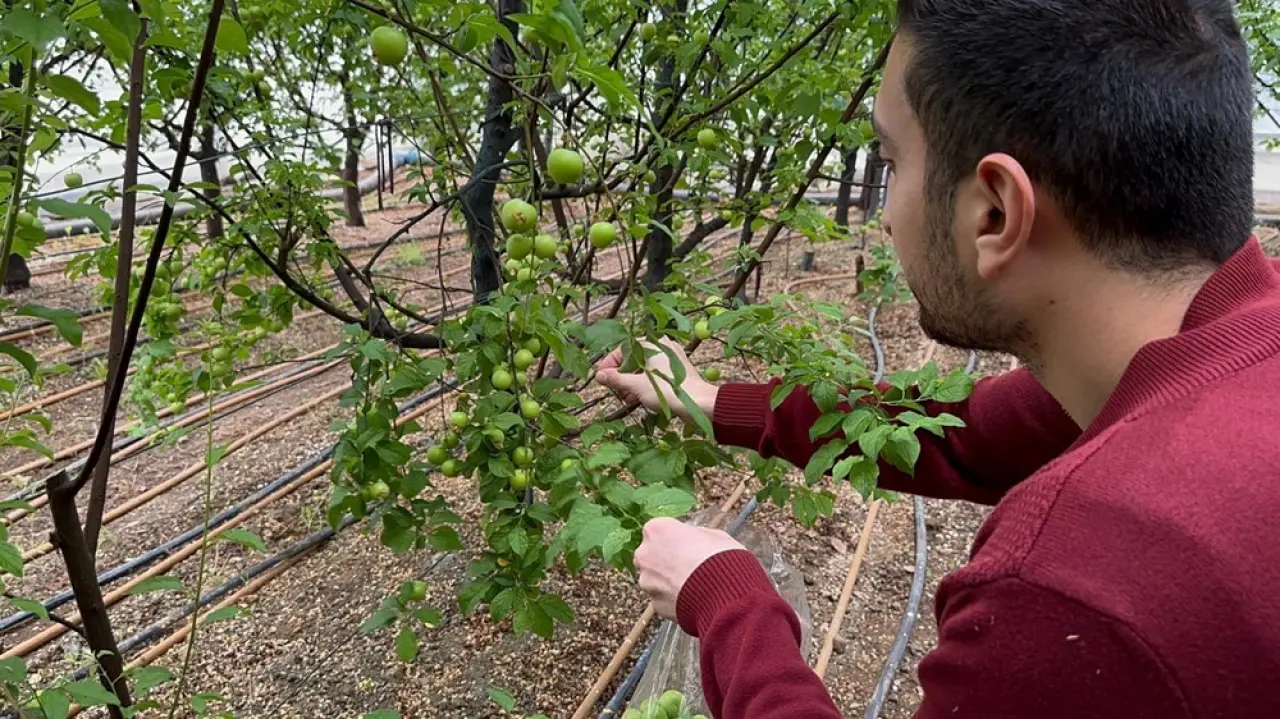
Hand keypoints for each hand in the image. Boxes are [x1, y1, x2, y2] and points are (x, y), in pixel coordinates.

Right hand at [595, 337, 718, 422]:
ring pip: (644, 367)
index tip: (601, 378)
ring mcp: (671, 358)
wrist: (699, 403)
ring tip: (627, 398)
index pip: (623, 349)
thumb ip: (616, 379)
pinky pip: (655, 373)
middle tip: (615, 391)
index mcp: (652, 344)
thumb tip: (600, 376)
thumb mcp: (637, 385)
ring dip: (632, 381)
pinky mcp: (677, 370)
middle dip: (621, 375)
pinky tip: (639, 397)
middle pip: (633, 358)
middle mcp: (662, 346)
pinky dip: (645, 383)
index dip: (609, 364)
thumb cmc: (667, 391)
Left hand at [635, 517, 745, 618]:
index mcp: (656, 529)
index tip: (689, 544)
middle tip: (691, 565)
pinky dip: (674, 600)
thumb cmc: (722, 558)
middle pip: (652, 555)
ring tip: (695, 585)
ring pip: (655, 579)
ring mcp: (647, 582)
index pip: (659, 530)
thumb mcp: (714, 535)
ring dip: (669, 581)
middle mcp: (644, 554)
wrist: (726, 595)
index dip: (676, 538)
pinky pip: (663, 599)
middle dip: (667, 559)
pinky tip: (694, 600)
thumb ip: (695, 536)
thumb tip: (693, 541)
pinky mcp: (655, 604)